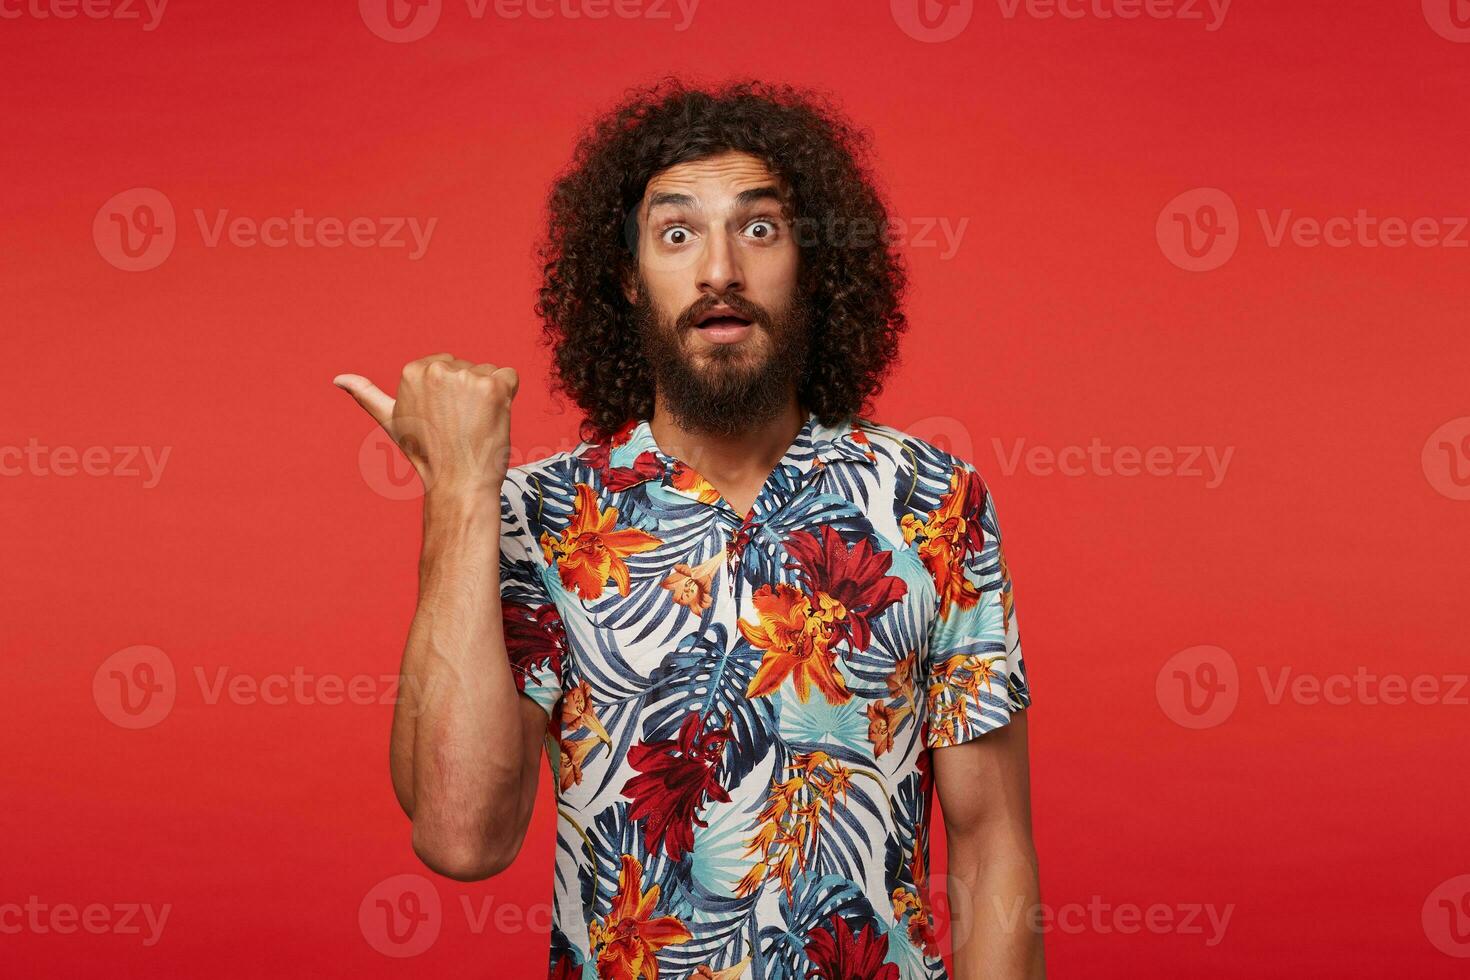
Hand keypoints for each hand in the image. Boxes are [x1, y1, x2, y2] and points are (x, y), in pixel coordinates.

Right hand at [333, 353, 518, 496]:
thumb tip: (338, 378)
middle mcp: (436, 369)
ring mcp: (465, 377)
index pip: (447, 367)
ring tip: (475, 424)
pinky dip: (509, 396)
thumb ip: (367, 395)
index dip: (451, 395)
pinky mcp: (492, 386)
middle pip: (469, 368)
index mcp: (411, 371)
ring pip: (489, 373)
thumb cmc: (427, 455)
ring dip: (490, 397)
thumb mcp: (392, 421)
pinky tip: (493, 418)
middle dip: (470, 394)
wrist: (457, 483)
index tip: (443, 419)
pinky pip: (510, 377)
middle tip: (460, 425)